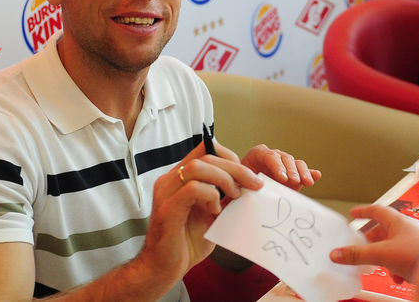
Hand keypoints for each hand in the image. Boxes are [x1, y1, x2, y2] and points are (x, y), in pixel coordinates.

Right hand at [137, 141, 263, 287]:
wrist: (164, 269)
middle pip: (205, 156)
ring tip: (234, 195)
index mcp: (179, 178)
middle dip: (236, 168)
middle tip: (254, 184)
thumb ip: (225, 197)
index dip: (229, 156)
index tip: (247, 175)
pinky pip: (192, 189)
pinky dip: (210, 195)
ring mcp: (166, 192)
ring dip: (223, 178)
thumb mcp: (213, 214)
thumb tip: (249, 184)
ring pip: (197, 167)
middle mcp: (170, 180)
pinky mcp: (167, 209)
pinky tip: (215, 210)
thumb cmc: (187, 242)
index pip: (205, 149)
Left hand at [240, 144, 321, 189]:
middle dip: (290, 170)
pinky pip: (303, 171)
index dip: (277, 166)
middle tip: (293, 181)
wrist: (243, 189)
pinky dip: (310, 173)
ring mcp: (285, 165)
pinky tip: (317, 176)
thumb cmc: (238, 185)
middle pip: (285, 158)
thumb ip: (240, 186)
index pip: (270, 156)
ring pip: (296, 164)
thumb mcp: (236, 184)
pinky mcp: (294, 174)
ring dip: (302, 172)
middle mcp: (273, 156)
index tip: (282, 178)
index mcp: (258, 154)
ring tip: (307, 182)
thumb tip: (243, 191)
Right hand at [329, 205, 418, 282]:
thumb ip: (358, 255)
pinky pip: (404, 257)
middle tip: (361, 248)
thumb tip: (337, 253)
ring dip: (384, 256)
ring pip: (393, 245)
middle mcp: (408, 228)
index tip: (353, 213)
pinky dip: (396, 266)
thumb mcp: (382, 255)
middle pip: (384, 230)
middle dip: (372, 241)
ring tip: (380, 266)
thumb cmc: (417, 254)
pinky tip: (397, 277)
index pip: (376, 210)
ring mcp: (416, 241)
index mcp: (398, 221)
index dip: (363, 211)